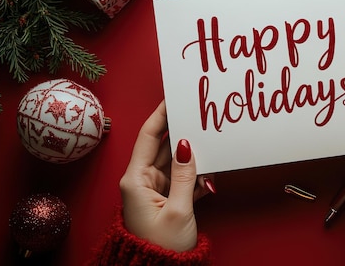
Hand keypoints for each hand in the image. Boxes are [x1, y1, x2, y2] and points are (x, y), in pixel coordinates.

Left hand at [119, 101, 212, 250]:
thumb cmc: (160, 246)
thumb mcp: (178, 209)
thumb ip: (184, 175)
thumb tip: (185, 145)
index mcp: (136, 179)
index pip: (148, 137)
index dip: (160, 115)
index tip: (172, 98)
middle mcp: (142, 180)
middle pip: (162, 146)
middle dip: (180, 131)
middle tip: (197, 114)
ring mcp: (154, 189)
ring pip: (175, 162)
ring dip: (191, 155)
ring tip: (208, 139)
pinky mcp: (166, 199)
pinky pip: (181, 178)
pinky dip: (195, 174)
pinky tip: (208, 171)